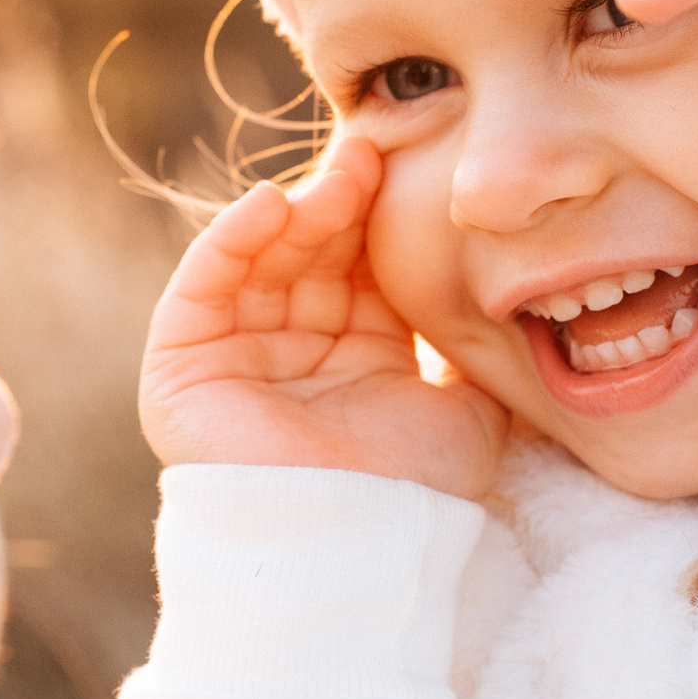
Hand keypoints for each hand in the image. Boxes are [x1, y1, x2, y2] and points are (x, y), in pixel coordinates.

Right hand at [139, 135, 508, 499]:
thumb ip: (475, 350)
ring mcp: (237, 357)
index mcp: (359, 357)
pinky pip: (201, 286)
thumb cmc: (415, 487)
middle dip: (341, 203)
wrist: (357, 544)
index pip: (361, 266)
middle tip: (371, 155)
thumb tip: (513, 300)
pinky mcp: (183, 367)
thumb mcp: (467, 405)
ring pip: (262, 260)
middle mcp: (296, 351)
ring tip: (337, 180)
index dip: (380, 216)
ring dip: (297, 212)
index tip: (407, 165)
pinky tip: (270, 203)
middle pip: (311, 254)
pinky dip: (231, 238)